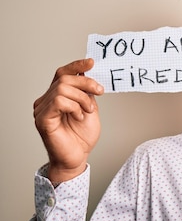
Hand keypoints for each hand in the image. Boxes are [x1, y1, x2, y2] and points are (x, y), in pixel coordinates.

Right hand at [33, 58, 103, 184]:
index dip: (76, 66)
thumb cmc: (81, 137)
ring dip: (82, 98)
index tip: (91, 62)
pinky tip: (79, 116)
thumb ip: (87, 93)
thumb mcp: (90, 108)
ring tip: (88, 111)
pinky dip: (74, 106)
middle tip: (99, 92)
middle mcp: (46, 100)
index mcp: (56, 96)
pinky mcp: (42, 119)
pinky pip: (59, 101)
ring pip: (63, 89)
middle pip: (64, 78)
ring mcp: (42, 109)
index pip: (62, 74)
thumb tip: (90, 75)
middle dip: (86, 83)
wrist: (77, 157)